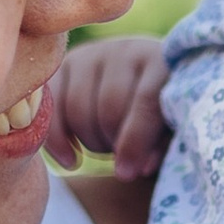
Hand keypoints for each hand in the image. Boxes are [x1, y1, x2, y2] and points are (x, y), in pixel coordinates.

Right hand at [47, 34, 169, 178]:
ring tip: (106, 148)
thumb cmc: (164, 110)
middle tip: (121, 158)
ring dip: (89, 141)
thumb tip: (137, 168)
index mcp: (161, 62)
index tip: (127, 173)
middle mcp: (125, 50)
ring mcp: (92, 54)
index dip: (134, 141)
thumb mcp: (173, 125)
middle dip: (112, 143)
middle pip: (108, 108)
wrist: (142, 78)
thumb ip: (161, 145)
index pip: (145, 102)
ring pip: (78, 109)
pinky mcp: (65, 64)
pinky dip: (56, 138)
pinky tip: (71, 160)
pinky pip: (50, 106)